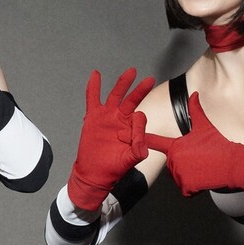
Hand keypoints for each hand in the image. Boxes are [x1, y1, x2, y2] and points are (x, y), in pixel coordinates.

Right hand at [67, 67, 156, 212]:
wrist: (95, 173)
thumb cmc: (114, 167)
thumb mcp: (130, 159)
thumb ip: (138, 149)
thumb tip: (140, 140)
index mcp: (132, 128)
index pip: (139, 118)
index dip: (137, 126)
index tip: (128, 139)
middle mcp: (121, 119)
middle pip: (132, 100)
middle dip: (140, 90)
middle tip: (150, 80)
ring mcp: (107, 116)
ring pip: (116, 95)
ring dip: (123, 83)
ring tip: (131, 72)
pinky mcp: (93, 117)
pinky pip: (93, 99)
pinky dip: (94, 87)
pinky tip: (96, 75)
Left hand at [146, 92, 243, 196]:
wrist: (232, 164)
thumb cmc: (218, 145)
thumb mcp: (205, 126)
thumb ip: (195, 110)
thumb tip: (194, 94)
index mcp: (175, 146)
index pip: (155, 142)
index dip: (145, 139)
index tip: (133, 137)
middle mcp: (174, 160)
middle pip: (171, 164)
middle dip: (183, 163)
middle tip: (198, 159)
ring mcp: (179, 174)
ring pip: (178, 177)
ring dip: (188, 176)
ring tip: (202, 168)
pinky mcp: (186, 187)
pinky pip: (185, 190)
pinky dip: (193, 187)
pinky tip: (203, 178)